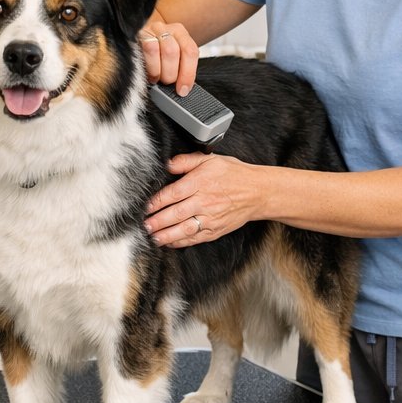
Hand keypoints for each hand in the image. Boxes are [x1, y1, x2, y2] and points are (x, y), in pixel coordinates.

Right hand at [138, 17, 199, 93]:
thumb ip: (181, 69)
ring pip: (153, 49)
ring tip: (155, 78)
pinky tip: (145, 73)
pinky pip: (139, 51)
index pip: (190, 51)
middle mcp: (164, 28)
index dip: (187, 73)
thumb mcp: (174, 58)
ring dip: (155, 71)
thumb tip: (183, 89)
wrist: (137, 42)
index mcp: (179, 32)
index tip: (182, 90)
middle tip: (165, 81)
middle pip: (171, 51)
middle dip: (169, 74)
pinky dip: (145, 67)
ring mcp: (147, 30)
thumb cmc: (158, 54)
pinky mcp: (133, 37)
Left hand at [145, 152, 263, 246]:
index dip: (157, 202)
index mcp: (200, 182)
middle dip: (157, 221)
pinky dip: (180, 242)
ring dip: (165, 235)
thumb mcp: (211, 160)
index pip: (173, 194)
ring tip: (152, 237)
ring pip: (183, 229)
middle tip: (144, 225)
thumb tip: (168, 164)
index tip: (146, 207)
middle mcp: (204, 201)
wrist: (258, 192)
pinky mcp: (215, 230)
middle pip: (175, 214)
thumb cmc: (234, 175)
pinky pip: (194, 238)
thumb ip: (186, 161)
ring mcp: (210, 218)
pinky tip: (169, 242)